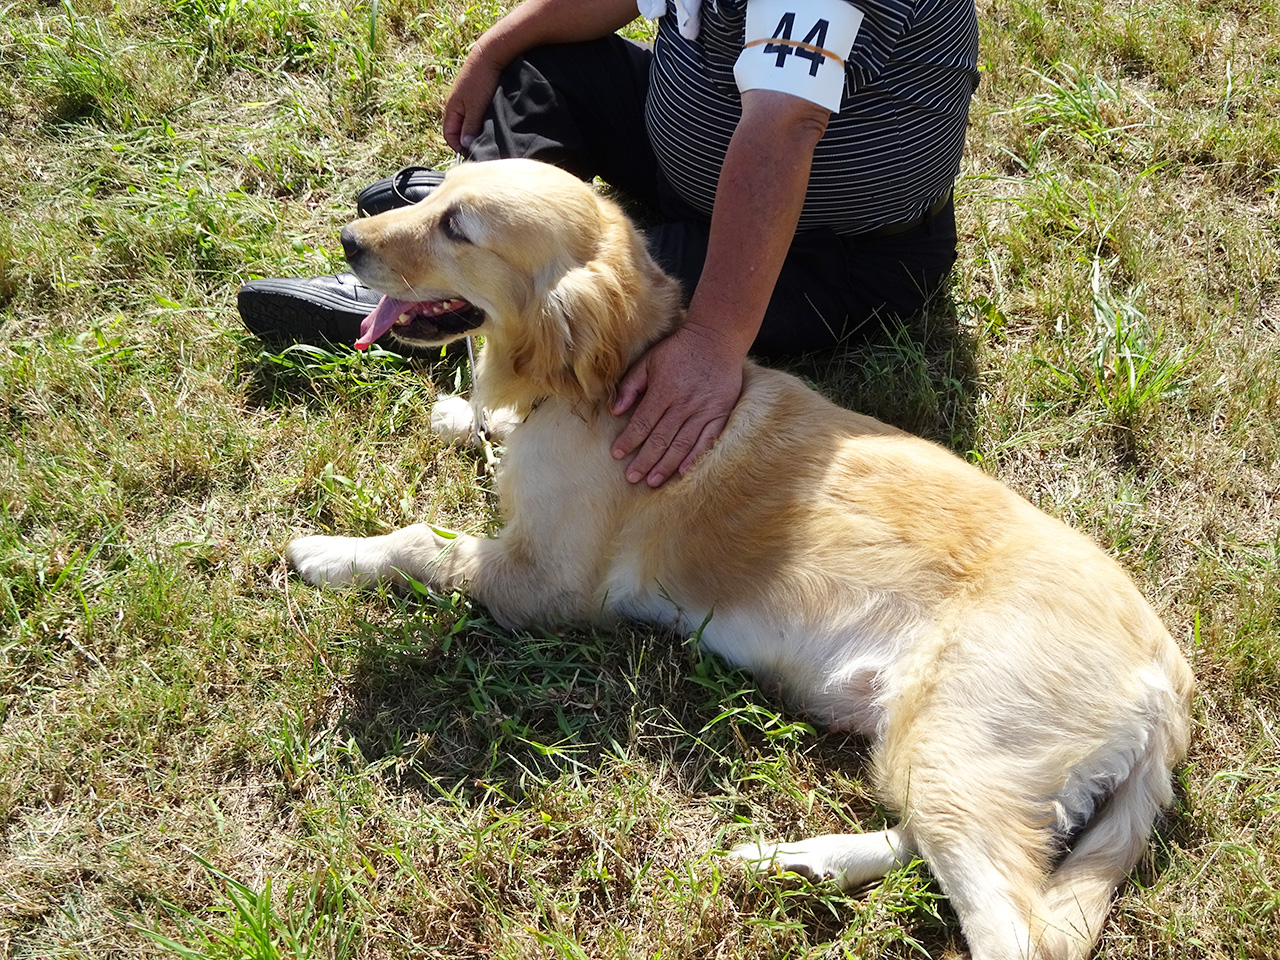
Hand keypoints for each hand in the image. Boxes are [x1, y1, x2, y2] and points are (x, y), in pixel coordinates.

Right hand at [443, 45, 505, 153]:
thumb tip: (465, 145)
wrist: (490, 54)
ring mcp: (466, 100)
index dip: (458, 146)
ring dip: (476, 130)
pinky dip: (482, 121)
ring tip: (489, 136)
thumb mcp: (475, 107)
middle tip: (483, 147)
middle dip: (468, 140)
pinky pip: (476, 114)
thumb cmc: (481, 80)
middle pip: (459, 130)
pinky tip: (492, 123)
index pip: (449, 135)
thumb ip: (469, 126)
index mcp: (451, 109)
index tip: (472, 153)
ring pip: (469, 122)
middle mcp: (457, 105)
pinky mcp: (477, 96)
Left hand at [610, 324, 745, 487]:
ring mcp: (703, 410)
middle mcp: (683, 404)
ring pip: (682, 444)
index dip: (628, 441)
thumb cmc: (679, 349)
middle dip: (644, 460)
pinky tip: (684, 471)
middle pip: (660, 438)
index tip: (617, 455)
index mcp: (663, 390)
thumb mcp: (649, 360)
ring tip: (653, 481)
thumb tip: (614, 410)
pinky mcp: (720, 413)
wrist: (717, 338)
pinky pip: (707, 440)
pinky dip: (696, 456)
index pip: (642, 422)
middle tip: (632, 478)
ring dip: (666, 464)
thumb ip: (631, 385)